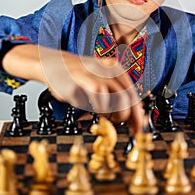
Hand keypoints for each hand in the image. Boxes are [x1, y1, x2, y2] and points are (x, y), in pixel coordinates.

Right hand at [3, 44, 142, 133]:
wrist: (56, 64)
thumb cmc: (83, 75)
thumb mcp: (105, 79)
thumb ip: (120, 94)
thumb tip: (136, 114)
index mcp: (116, 69)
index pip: (133, 96)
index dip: (137, 116)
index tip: (138, 130)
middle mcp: (105, 71)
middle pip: (124, 101)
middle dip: (123, 117)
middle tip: (117, 121)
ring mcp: (89, 78)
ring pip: (107, 105)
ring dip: (105, 113)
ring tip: (98, 108)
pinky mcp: (75, 86)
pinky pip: (86, 105)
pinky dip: (87, 108)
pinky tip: (83, 100)